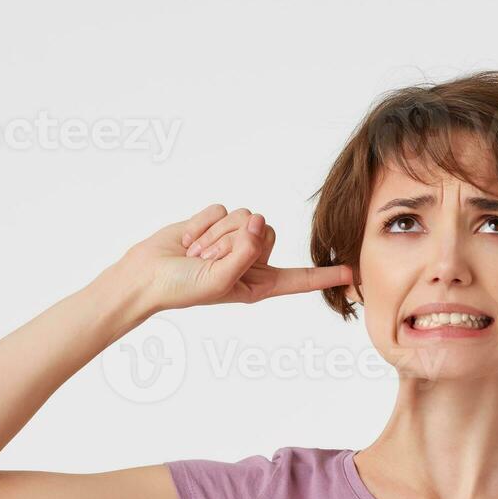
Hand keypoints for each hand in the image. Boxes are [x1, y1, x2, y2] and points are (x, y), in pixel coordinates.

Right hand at [120, 203, 352, 313]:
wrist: (145, 275)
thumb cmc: (182, 289)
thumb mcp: (222, 280)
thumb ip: (246, 252)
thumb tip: (258, 220)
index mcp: (259, 283)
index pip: (299, 279)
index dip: (324, 275)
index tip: (351, 272)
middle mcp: (251, 259)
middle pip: (268, 232)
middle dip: (235, 241)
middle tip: (209, 259)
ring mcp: (234, 239)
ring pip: (245, 217)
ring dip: (216, 233)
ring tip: (196, 251)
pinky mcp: (216, 221)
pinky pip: (222, 209)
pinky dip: (203, 222)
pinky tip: (189, 238)